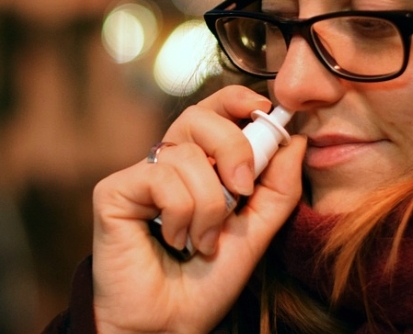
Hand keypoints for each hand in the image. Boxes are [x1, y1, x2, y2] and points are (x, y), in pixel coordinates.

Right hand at [91, 85, 305, 333]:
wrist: (170, 324)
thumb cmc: (209, 279)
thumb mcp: (256, 231)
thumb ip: (278, 187)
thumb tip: (297, 139)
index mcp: (200, 163)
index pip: (214, 110)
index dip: (237, 100)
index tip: (264, 110)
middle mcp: (168, 162)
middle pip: (198, 116)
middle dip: (233, 147)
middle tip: (241, 190)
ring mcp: (140, 174)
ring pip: (187, 157)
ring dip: (208, 207)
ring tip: (201, 242)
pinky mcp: (115, 190)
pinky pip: (161, 179)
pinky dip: (181, 215)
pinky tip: (173, 240)